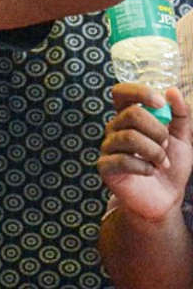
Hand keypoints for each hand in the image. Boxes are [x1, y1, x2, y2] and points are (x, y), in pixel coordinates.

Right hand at [100, 82, 192, 224]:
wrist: (166, 197)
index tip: (160, 104)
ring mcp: (108, 148)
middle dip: (157, 130)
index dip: (139, 92)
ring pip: (129, 137)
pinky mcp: (105, 167)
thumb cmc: (171, 164)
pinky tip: (150, 172)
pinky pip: (123, 160)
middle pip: (131, 114)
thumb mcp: (183, 137)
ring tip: (162, 162)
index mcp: (129, 117)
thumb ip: (181, 114)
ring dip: (154, 151)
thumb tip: (172, 91)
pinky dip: (145, 167)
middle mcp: (114, 128)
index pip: (121, 93)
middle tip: (166, 144)